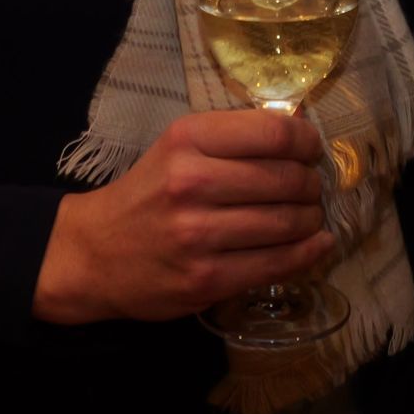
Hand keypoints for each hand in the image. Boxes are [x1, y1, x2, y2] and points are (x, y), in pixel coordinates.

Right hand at [31, 110, 336, 325]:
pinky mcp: (206, 279)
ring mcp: (198, 235)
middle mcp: (191, 182)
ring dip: (311, 219)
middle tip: (312, 187)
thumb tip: (302, 135)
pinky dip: (308, 253)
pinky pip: (276, 264)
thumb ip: (233, 139)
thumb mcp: (179, 147)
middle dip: (311, 183)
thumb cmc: (147, 193)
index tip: (312, 149)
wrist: (94, 253)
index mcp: (187, 139)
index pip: (273, 133)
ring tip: (310, 216)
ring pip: (287, 223)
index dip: (306, 140)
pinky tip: (318, 244)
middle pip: (286, 179)